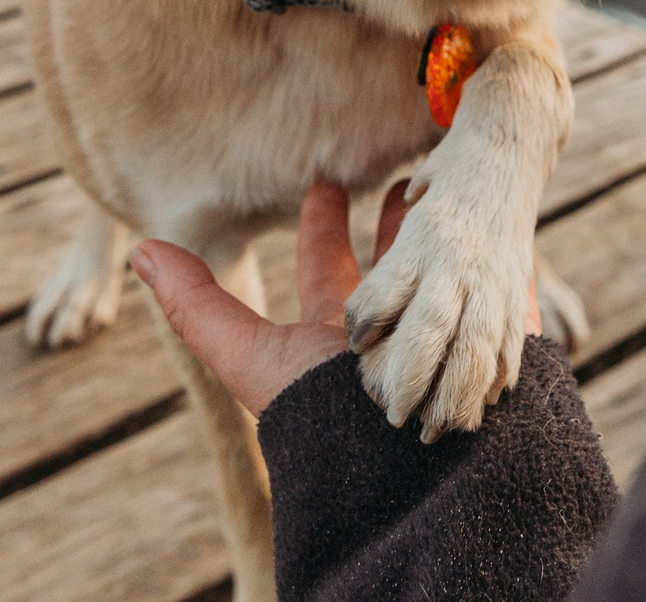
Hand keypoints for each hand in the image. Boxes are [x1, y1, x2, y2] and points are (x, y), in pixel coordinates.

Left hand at [133, 178, 537, 416]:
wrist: (407, 468)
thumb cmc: (324, 414)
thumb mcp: (250, 355)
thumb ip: (197, 306)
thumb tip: (140, 249)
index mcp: (341, 330)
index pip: (328, 263)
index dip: (322, 221)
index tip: (323, 180)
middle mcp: (391, 330)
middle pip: (390, 261)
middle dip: (390, 220)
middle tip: (399, 175)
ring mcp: (446, 329)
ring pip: (443, 267)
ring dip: (443, 229)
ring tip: (449, 182)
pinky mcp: (497, 335)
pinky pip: (499, 285)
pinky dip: (498, 258)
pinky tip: (506, 220)